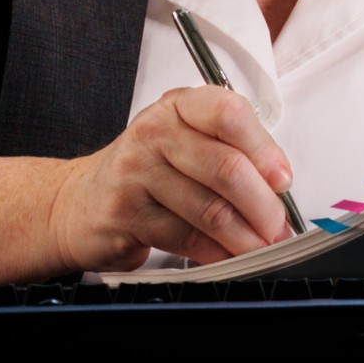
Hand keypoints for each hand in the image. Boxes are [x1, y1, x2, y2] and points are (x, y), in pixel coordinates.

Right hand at [50, 86, 294, 272]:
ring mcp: (136, 172)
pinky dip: (217, 253)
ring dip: (245, 237)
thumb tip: (277, 187)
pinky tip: (228, 255)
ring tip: (261, 246)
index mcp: (178, 107)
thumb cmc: (144, 171)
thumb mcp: (183, 143)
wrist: (81, 202)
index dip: (264, 150)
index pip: (228, 114)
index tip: (282, 180)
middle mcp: (154, 133)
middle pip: (225, 167)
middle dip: (263, 205)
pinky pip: (187, 238)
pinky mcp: (127, 214)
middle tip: (278, 226)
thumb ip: (228, 152)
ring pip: (210, 210)